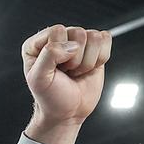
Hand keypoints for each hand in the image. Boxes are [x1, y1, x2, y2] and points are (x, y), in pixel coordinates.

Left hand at [22, 25, 112, 143]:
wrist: (67, 113)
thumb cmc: (50, 97)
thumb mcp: (39, 79)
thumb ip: (49, 55)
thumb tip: (73, 45)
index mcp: (38, 43)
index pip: (57, 31)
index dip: (61, 53)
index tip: (56, 70)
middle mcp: (58, 38)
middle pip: (78, 33)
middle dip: (75, 59)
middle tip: (67, 73)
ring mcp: (77, 41)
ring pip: (94, 37)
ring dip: (87, 61)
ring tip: (76, 72)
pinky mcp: (94, 47)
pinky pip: (106, 40)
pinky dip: (100, 59)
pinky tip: (88, 69)